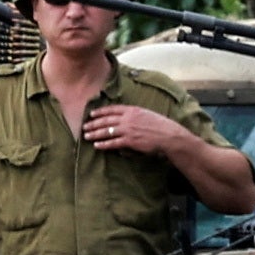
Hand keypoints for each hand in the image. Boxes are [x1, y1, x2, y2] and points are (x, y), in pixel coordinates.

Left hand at [79, 102, 193, 160]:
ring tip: (86, 136)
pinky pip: (113, 142)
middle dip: (94, 123)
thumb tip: (124, 122)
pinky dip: (104, 144)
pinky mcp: (130, 141)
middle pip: (106, 120)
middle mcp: (128, 118)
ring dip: (95, 133)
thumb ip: (134, 117)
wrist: (169, 135)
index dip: (100, 111)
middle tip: (85, 126)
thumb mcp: (147, 115)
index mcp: (132, 110)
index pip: (112, 109)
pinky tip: (97, 145)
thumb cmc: (161, 126)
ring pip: (107, 131)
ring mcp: (128, 129)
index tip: (92, 114)